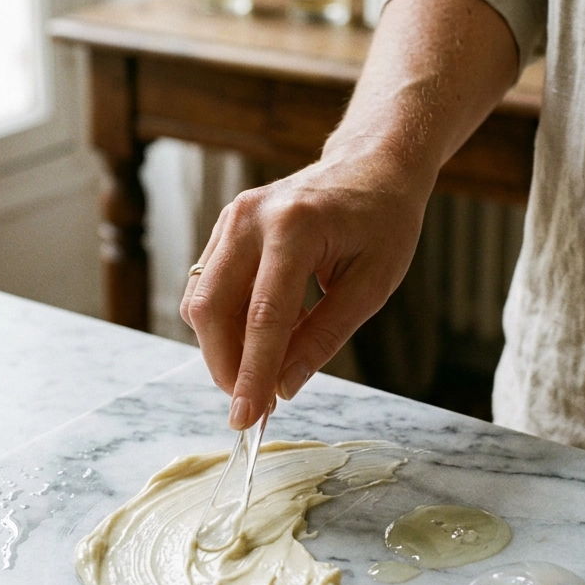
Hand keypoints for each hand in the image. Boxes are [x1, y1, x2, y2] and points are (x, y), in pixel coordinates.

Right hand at [181, 0, 517, 428]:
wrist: (371, 164)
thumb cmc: (383, 221)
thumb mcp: (372, 285)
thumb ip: (324, 336)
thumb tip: (282, 387)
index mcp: (296, 228)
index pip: (263, 317)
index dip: (252, 374)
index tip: (247, 419)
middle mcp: (250, 218)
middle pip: (212, 309)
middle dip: (226, 366)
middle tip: (254, 407)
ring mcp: (232, 218)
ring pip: (201, 301)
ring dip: (224, 348)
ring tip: (266, 371)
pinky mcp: (225, 225)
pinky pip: (209, 286)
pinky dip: (229, 323)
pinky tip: (266, 337)